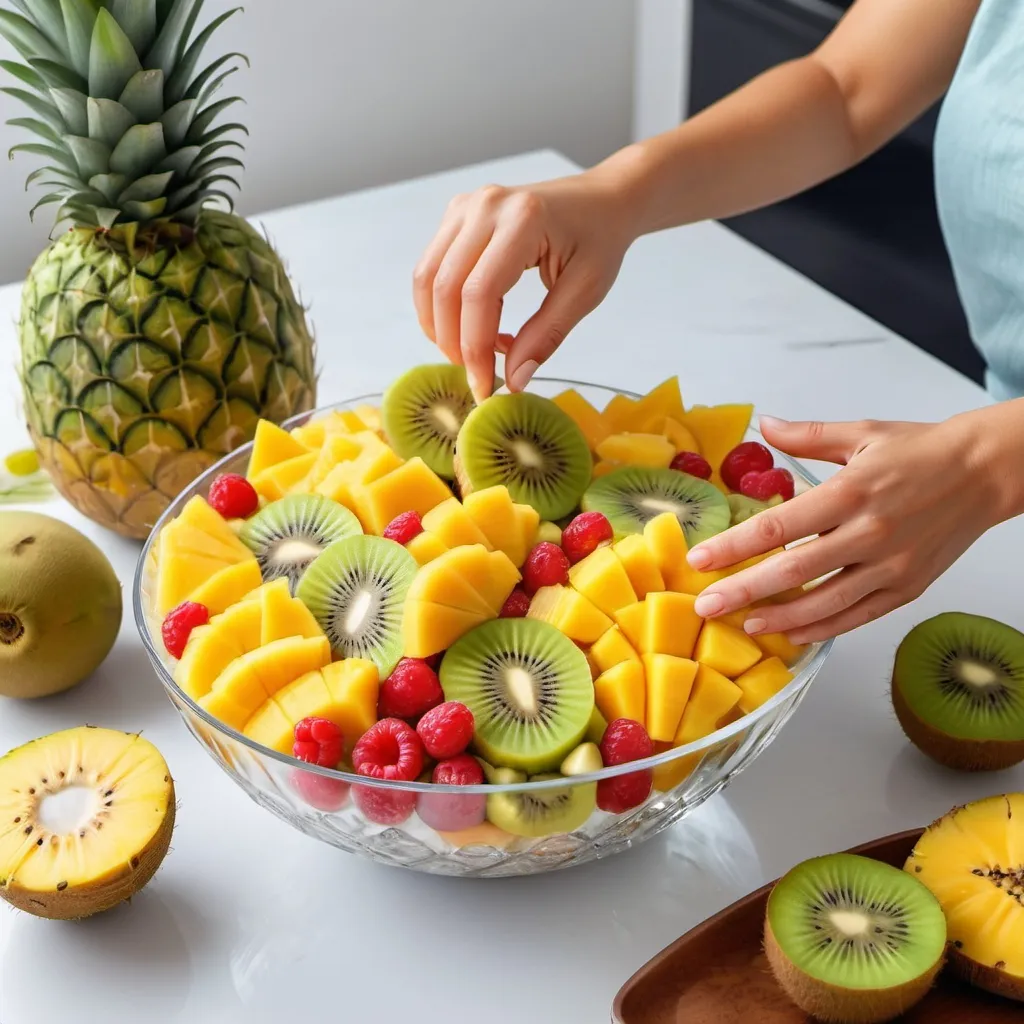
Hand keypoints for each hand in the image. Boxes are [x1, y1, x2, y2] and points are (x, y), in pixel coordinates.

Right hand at [412, 172, 635, 401]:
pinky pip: (432, 268)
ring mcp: (465, 207)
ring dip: (439, 327)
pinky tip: (468, 327)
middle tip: (476, 377)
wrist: (600, 200)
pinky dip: (441, 307)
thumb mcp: (585, 291)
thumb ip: (547, 335)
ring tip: (468, 355)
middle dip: (453, 342)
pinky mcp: (456, 216)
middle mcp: (486, 206)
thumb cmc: (599, 240)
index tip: (485, 387)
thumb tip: (513, 381)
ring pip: (427, 278)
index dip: (475, 347)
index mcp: (523, 219)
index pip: (479, 293)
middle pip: (445, 287)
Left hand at [687, 412, 1004, 642]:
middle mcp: (869, 533)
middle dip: (743, 590)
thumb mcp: (861, 433)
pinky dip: (823, 628)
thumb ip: (807, 435)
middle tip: (706, 606)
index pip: (777, 526)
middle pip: (793, 570)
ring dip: (779, 617)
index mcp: (850, 492)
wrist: (986, 472)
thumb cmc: (921, 451)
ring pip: (824, 602)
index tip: (700, 560)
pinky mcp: (907, 588)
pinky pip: (858, 616)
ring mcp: (890, 566)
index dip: (734, 547)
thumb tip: (763, 425)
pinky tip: (793, 632)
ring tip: (743, 623)